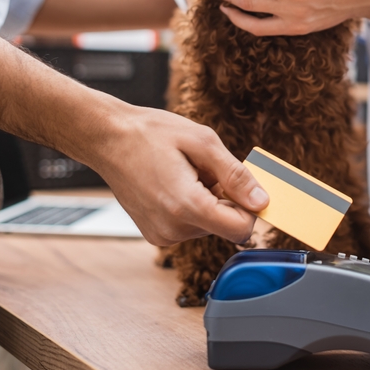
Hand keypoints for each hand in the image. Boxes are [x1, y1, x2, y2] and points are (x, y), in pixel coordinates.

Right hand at [87, 103, 269, 245]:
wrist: (107, 138)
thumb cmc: (151, 134)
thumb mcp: (203, 142)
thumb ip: (236, 175)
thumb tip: (261, 201)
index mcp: (187, 207)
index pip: (241, 230)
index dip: (250, 207)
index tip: (243, 185)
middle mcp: (173, 229)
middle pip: (225, 226)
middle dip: (225, 199)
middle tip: (203, 170)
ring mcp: (161, 235)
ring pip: (208, 225)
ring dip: (208, 201)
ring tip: (185, 175)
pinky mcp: (155, 234)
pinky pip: (190, 226)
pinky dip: (191, 207)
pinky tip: (173, 184)